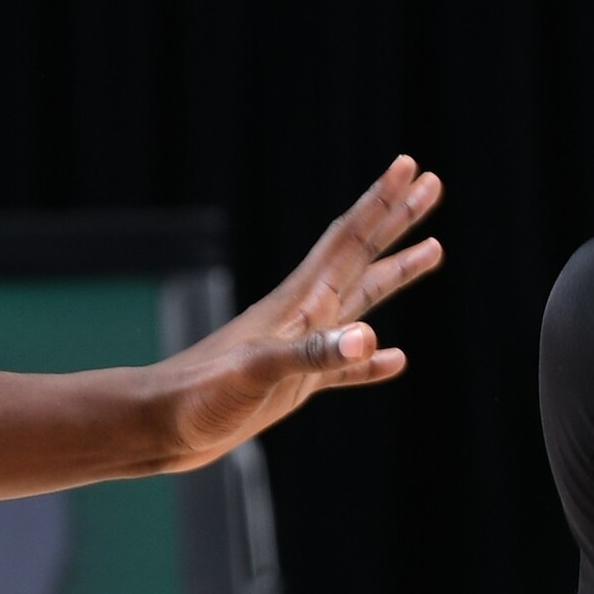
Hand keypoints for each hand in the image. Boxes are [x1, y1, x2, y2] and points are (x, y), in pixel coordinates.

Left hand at [151, 157, 442, 466]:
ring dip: (396, 273)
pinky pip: (346, 367)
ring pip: (361, 300)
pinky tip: (395, 359)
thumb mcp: (259, 374)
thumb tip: (369, 339)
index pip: (349, 240)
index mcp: (298, 303)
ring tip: (434, 250)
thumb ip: (313, 355)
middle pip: (361, 255)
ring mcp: (300, 349)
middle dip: (397, 219)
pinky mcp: (293, 385)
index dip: (382, 202)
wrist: (159, 427)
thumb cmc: (199, 397)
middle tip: (432, 183)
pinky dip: (371, 361)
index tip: (411, 165)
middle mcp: (303, 315)